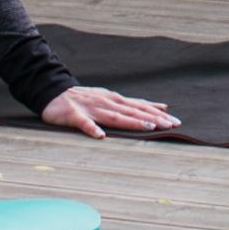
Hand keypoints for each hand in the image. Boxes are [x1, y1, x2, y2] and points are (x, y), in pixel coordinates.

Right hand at [41, 85, 182, 138]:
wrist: (53, 93)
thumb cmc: (85, 99)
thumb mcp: (111, 98)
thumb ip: (132, 104)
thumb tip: (159, 108)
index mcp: (115, 100)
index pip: (140, 106)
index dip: (158, 114)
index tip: (175, 121)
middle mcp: (107, 102)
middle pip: (132, 111)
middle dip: (152, 118)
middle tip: (170, 125)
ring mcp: (91, 108)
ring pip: (114, 116)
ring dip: (131, 121)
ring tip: (147, 127)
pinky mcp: (74, 115)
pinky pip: (84, 123)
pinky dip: (92, 129)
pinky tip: (100, 136)